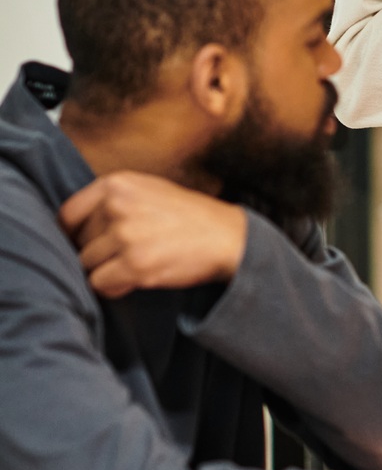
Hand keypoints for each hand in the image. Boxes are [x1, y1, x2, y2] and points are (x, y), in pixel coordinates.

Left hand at [59, 173, 247, 298]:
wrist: (226, 237)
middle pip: (78, 241)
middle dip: (97, 253)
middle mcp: (117, 205)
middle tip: (125, 254)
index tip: (82, 245)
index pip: (68, 214)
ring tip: (134, 265)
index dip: (72, 234)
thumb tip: (74, 227)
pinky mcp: (135, 264)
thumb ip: (112, 200)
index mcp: (117, 183)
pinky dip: (114, 286)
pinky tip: (135, 279)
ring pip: (87, 264)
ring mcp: (126, 235)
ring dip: (106, 271)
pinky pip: (100, 283)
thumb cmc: (188, 216)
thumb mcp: (148, 190)